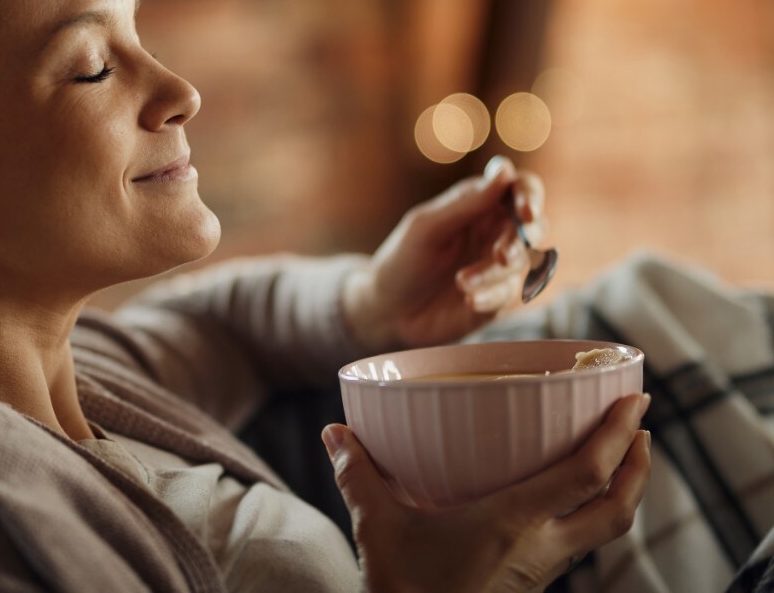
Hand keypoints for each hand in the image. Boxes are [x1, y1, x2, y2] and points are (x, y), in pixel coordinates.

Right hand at [323, 393, 651, 592]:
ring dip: (624, 490)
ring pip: (607, 530)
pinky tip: (570, 498)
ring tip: (621, 454)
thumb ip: (358, 477)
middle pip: (617, 509)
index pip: (583, 477)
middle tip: (641, 422)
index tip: (634, 400)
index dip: (617, 437)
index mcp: (509, 526)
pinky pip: (582, 544)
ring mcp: (542, 571)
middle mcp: (539, 549)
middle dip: (639, 464)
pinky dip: (593, 512)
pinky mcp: (534, 583)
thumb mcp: (377, 531)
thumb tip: (333, 432)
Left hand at [341, 155, 546, 351]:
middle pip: (533, 226)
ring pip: (522, 262)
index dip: (529, 196)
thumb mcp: (427, 227)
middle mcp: (494, 232)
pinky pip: (508, 294)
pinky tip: (468, 300)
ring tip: (461, 283)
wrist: (387, 312)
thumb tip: (505, 170)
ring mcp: (498, 266)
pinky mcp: (497, 298)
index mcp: (479, 205)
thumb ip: (466, 202)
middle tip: (501, 256)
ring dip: (493, 273)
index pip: (520, 188)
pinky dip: (490, 296)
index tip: (525, 213)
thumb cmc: (402, 260)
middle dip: (521, 239)